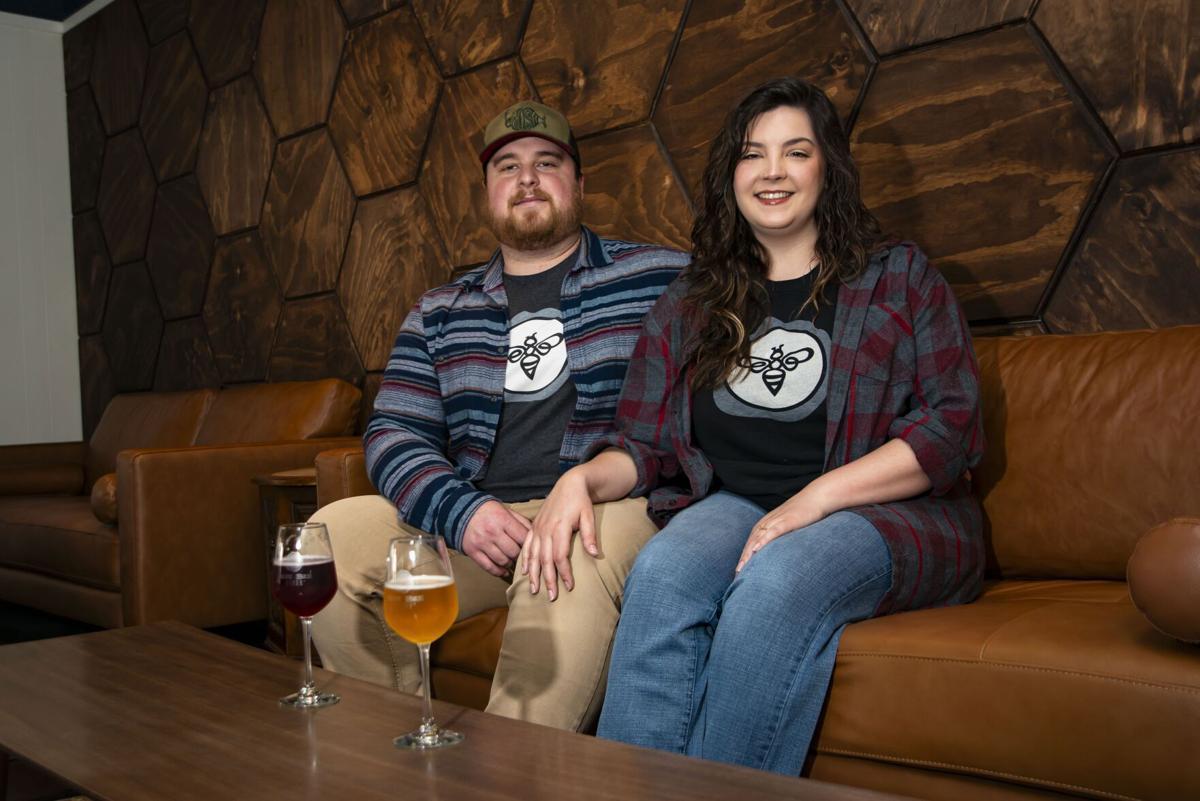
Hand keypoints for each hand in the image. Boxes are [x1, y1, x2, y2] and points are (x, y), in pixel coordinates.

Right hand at [461, 501, 531, 576]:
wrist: (461, 511)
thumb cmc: (488, 511)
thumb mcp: (506, 510)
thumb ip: (521, 521)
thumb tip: (534, 534)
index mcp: (503, 519)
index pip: (523, 538)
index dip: (529, 544)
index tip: (529, 546)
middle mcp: (493, 532)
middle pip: (514, 552)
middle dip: (519, 555)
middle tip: (520, 554)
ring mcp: (482, 543)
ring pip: (503, 561)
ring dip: (510, 563)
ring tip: (511, 560)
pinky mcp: (473, 552)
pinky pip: (489, 567)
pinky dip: (499, 572)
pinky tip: (504, 571)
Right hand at [525, 468, 598, 600]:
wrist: (569, 483)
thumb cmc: (581, 501)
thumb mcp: (589, 515)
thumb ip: (589, 535)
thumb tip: (594, 554)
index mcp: (559, 527)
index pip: (560, 556)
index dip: (564, 572)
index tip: (569, 586)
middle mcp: (545, 529)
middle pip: (545, 559)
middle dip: (548, 579)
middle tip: (552, 597)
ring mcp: (537, 528)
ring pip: (533, 555)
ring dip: (534, 574)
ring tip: (535, 590)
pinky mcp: (534, 526)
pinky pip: (526, 545)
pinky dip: (525, 560)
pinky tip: (525, 572)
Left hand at [737, 489, 828, 572]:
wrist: (817, 497)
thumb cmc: (806, 512)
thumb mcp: (791, 525)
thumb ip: (783, 535)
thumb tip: (781, 550)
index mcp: (768, 523)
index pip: (752, 541)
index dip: (745, 556)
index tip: (740, 570)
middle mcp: (769, 521)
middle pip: (752, 542)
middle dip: (744, 558)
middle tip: (737, 573)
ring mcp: (777, 520)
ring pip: (758, 538)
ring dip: (748, 553)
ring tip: (742, 567)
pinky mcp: (787, 521)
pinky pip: (772, 532)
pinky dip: (763, 541)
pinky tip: (756, 550)